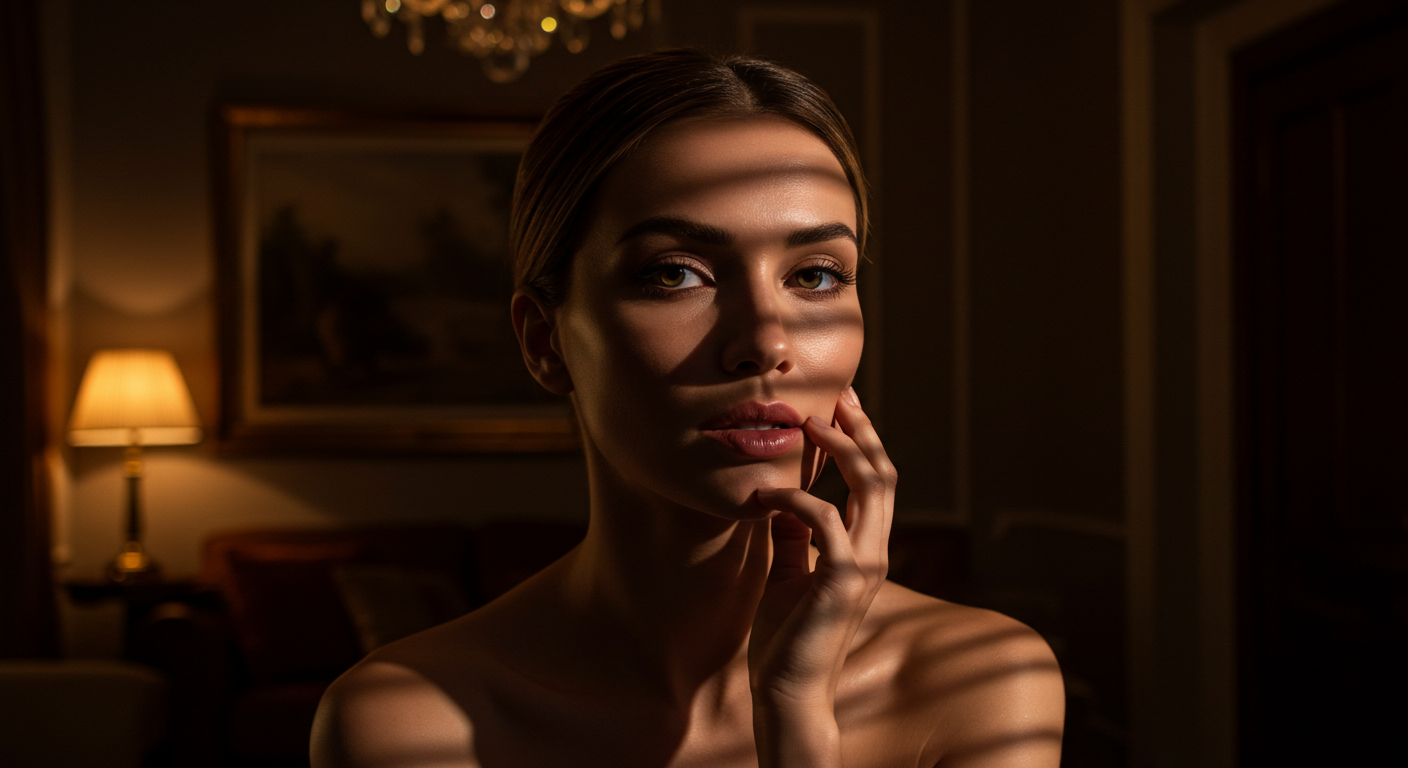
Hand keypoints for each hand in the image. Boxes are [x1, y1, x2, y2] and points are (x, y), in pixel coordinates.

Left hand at [748, 386, 896, 763]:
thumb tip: (780, 495)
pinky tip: (764, 496)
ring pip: (872, 485)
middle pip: (883, 472)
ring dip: (840, 448)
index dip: (862, 438)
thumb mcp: (789, 572)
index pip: (877, 481)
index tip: (839, 403)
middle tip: (835, 394)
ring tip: (807, 424)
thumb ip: (793, 534)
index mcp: (866, 548)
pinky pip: (825, 519)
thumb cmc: (786, 638)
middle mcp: (875, 551)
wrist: (787, 692)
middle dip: (860, 429)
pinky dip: (795, 498)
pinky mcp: (842, 580)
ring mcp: (865, 565)